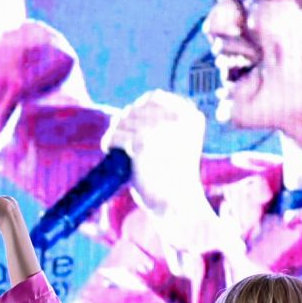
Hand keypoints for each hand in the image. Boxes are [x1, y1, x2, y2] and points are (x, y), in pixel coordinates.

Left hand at [102, 91, 211, 221]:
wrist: (178, 205)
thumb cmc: (176, 175)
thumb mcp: (179, 140)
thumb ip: (165, 119)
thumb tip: (139, 102)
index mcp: (191, 116)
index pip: (154, 97)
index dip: (140, 108)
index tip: (137, 126)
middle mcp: (177, 118)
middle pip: (135, 109)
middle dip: (125, 123)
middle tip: (125, 143)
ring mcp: (158, 129)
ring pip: (123, 121)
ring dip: (117, 132)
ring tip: (120, 148)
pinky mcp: (141, 143)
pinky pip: (116, 135)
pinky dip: (110, 141)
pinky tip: (112, 151)